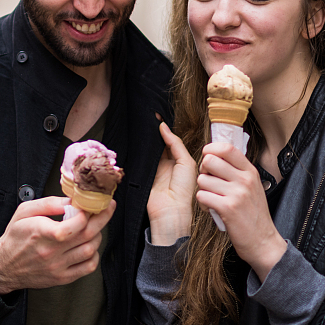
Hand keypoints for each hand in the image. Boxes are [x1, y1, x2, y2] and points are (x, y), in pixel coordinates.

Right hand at [0, 196, 113, 293]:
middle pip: (88, 235)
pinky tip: (89, 246)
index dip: (86, 213)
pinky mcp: (62, 278)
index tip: (88, 205)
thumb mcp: (24, 212)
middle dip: (102, 218)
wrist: (4, 266)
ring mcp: (58, 267)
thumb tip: (71, 201)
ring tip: (93, 227)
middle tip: (107, 208)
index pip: (74, 225)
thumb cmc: (15, 237)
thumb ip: (48, 204)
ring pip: (90, 250)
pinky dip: (94, 254)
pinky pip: (88, 267)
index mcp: (41, 233)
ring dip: (97, 235)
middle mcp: (51, 252)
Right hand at [147, 122, 198, 244]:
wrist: (170, 209)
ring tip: (144, 123)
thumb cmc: (183, 189)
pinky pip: (141, 156)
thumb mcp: (185, 162)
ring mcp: (154, 167)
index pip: (171, 140)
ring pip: (150, 148)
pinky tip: (139, 138)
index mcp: (179, 160)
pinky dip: (140, 148)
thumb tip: (163, 127)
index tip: (158, 115)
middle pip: (159, 142)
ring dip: (148, 138)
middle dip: (155, 130)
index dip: (165, 128)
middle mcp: (166, 162)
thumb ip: (175, 144)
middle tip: (150, 115)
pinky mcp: (143, 171)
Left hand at [196, 142, 285, 279]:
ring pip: (202, 179)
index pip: (226, 147)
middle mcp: (245, 180)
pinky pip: (202, 195)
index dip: (211, 149)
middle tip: (208, 181)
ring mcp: (237, 194)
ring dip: (202, 189)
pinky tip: (210, 208)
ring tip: (211, 198)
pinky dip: (202, 203)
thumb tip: (215, 154)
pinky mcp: (228, 208)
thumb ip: (237, 171)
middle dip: (203, 170)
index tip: (208, 157)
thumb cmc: (253, 213)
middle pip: (209, 160)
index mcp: (250, 171)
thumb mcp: (252, 186)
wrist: (263, 241)